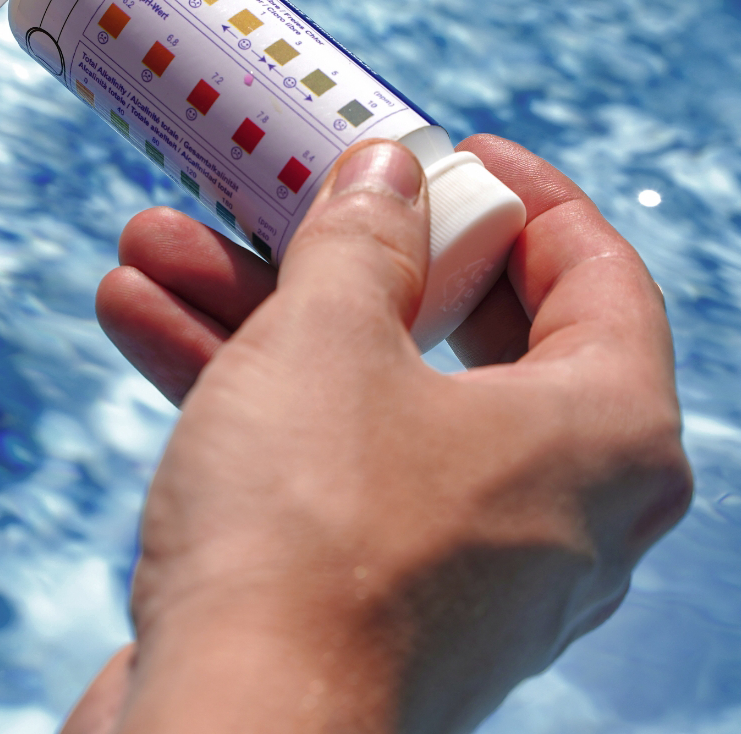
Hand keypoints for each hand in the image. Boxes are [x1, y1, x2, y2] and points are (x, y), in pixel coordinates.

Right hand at [66, 136, 691, 733]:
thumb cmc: (310, 528)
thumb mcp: (331, 335)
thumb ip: (365, 238)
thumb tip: (389, 173)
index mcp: (600, 432)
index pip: (595, 273)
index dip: (522, 195)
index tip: (452, 149)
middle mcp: (552, 503)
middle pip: (456, 329)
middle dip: (336, 251)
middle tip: (282, 188)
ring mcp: (456, 556)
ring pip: (362, 391)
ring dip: (252, 312)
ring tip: (155, 241)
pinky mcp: (367, 592)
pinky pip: (320, 459)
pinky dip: (242, 391)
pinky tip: (139, 317)